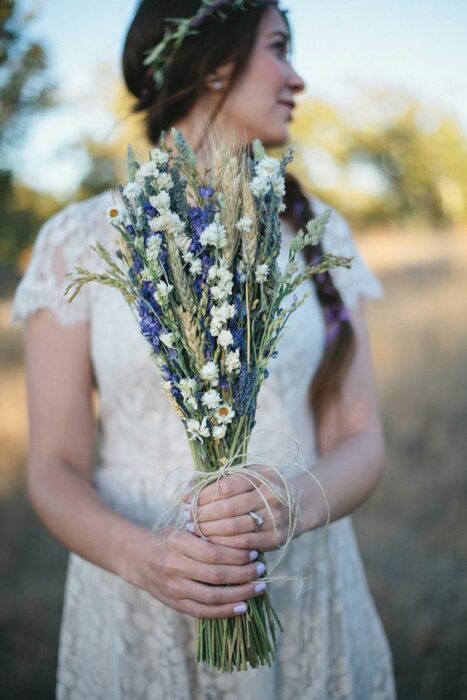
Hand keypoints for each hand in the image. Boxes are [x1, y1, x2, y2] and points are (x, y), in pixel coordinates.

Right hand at [122, 525, 266, 619]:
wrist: (138, 558)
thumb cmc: (168, 539)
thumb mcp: (184, 528)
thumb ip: (207, 532)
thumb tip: (244, 537)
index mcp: (178, 544)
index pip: (214, 553)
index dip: (237, 555)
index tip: (254, 552)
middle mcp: (175, 567)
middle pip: (217, 575)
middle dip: (244, 574)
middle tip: (261, 570)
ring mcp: (174, 588)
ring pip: (212, 597)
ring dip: (240, 594)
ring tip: (259, 588)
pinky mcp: (175, 604)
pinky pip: (202, 612)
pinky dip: (224, 612)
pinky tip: (242, 607)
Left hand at [185, 471, 295, 552]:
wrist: (298, 505)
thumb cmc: (262, 488)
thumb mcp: (247, 475)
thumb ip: (219, 479)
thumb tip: (188, 490)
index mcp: (261, 476)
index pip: (225, 485)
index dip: (203, 494)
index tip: (187, 500)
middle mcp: (270, 495)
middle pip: (228, 508)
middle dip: (203, 515)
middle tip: (188, 519)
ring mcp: (275, 518)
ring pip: (234, 527)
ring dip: (210, 531)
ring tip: (196, 531)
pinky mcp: (276, 538)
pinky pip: (245, 544)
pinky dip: (225, 544)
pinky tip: (212, 543)